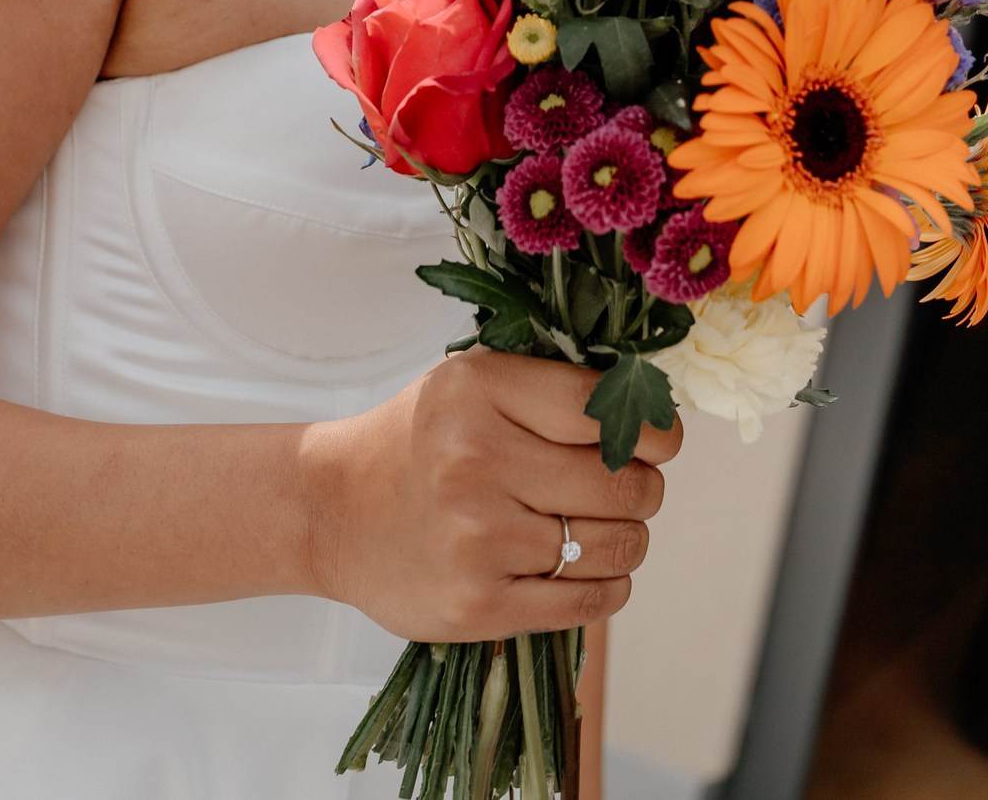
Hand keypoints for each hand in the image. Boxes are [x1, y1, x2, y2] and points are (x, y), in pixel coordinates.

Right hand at [298, 350, 680, 642]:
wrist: (329, 511)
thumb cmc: (420, 441)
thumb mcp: (474, 384)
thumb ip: (556, 388)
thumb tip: (655, 412)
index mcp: (479, 390)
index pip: (607, 408)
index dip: (654, 431)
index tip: (658, 443)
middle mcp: (475, 460)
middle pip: (624, 483)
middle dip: (643, 489)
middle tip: (625, 489)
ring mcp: (476, 538)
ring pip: (617, 545)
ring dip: (626, 540)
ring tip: (597, 529)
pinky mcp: (477, 604)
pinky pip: (590, 600)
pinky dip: (607, 586)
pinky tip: (584, 569)